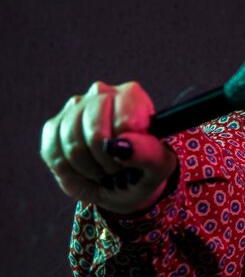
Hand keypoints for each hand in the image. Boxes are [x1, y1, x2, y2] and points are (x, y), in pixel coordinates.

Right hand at [40, 81, 178, 214]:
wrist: (123, 183)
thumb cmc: (145, 169)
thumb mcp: (159, 166)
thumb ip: (149, 154)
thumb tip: (121, 147)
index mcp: (131, 95)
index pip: (124, 123)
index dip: (128, 150)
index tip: (134, 158)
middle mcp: (101, 93)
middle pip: (95, 134)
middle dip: (107, 162)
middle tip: (118, 169)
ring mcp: (74, 107)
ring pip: (72, 144)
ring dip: (90, 169)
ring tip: (104, 170)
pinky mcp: (53, 126)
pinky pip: (54, 153)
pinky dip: (71, 171)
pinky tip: (86, 169)